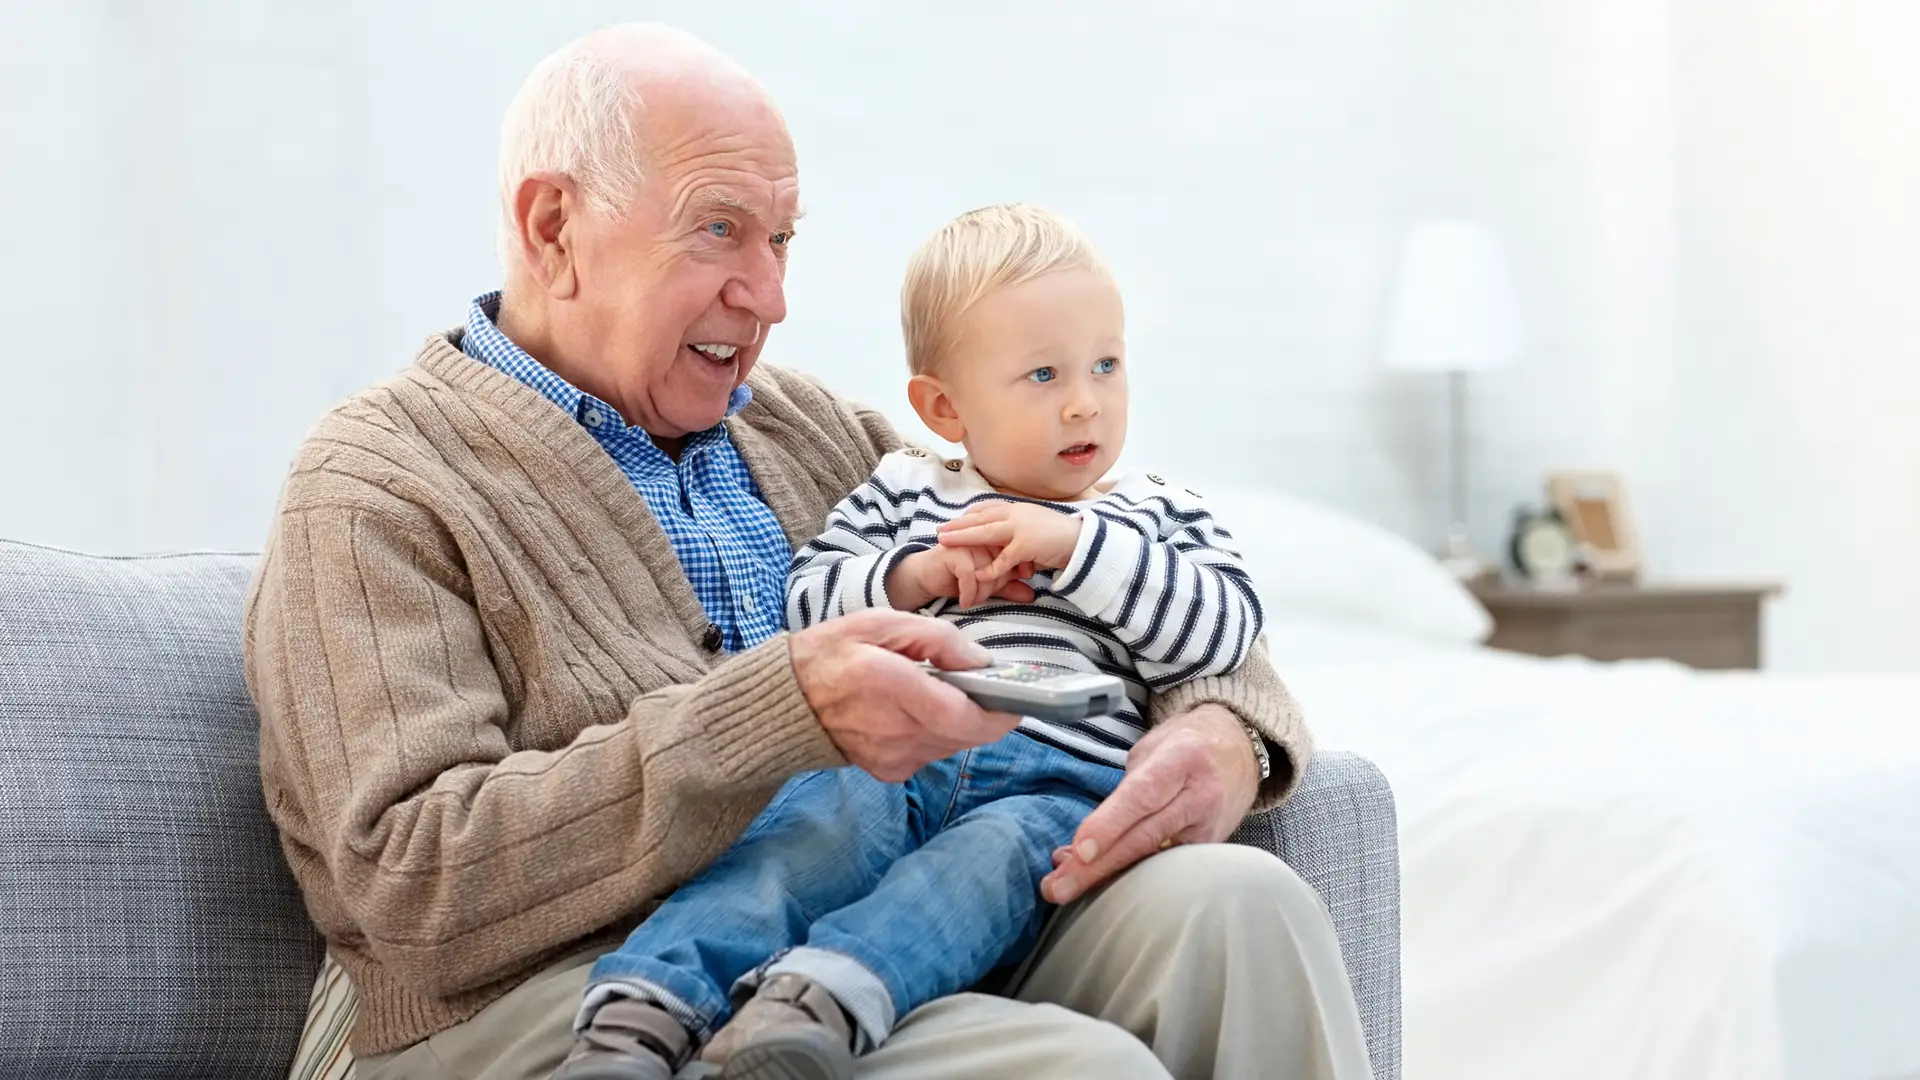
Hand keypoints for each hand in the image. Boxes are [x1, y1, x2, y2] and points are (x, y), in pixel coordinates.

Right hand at [788, 609, 1021, 781]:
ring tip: (942, 693)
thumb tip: (980, 661)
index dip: (1002, 711)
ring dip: (961, 722)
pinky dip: (937, 733)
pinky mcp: (890, 771)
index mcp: (893, 688)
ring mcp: (893, 757)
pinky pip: (932, 754)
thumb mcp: (881, 623)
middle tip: (983, 686)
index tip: (1019, 696)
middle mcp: (896, 732)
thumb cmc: (832, 653)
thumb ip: (936, 638)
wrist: (787, 701)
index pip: (966, 717)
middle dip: (986, 712)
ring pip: (954, 745)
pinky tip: (917, 712)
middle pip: (968, 735)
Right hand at [889, 546, 1036, 611]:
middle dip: (997, 585)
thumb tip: (1032, 595)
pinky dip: (969, 592)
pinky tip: (965, 601)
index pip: (1014, 555)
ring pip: (987, 571)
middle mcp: (983, 537)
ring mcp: (968, 543)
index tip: (1011, 587)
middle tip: (985, 598)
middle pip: (1002, 563)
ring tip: (975, 601)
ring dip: (982, 592)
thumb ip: (1010, 586)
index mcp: (994, 537)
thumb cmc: (959, 577)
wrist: (928, 577)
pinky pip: (970, 576)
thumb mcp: (988, 583)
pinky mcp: (954, 553)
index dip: (1015, 572)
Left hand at [936, 502, 1084, 580]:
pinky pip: (1003, 560)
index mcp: (1019, 509)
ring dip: (963, 538)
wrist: (1083, 542)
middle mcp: (1017, 514)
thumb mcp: (1036, 527)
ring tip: (944, 543)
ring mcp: (1021, 528)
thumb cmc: (1061, 538)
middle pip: (980, 517)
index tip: (955, 519)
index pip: (987, 507)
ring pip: (985, 533)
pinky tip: (977, 575)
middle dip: (958, 524)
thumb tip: (1006, 539)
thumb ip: (1019, 530)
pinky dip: (990, 569)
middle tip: (939, 530)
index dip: (969, 514)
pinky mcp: (1026, 545)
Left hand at [1040, 704, 1259, 903]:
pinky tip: (1101, 883)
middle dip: (1097, 867)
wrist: (1240, 750)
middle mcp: (1200, 796)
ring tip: (1067, 888)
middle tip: (1057, 888)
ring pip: (1153, 860)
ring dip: (1108, 876)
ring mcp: (1209, 828)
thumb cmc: (1185, 746)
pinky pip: (1166, 867)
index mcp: (1182, 759)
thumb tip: (1081, 843)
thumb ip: (1123, 791)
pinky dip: (1131, 876)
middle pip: (1144, 837)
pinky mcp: (1210, 850)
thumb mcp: (1153, 749)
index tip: (1078, 851)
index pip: (1141, 796)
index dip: (1109, 825)